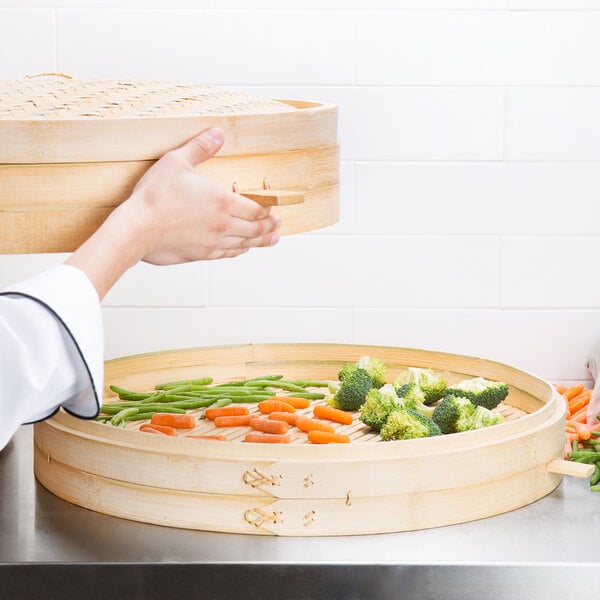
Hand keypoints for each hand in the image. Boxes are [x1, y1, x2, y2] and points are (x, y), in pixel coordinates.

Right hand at [127, 127, 280, 264]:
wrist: (135, 230)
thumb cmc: (154, 197)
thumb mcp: (176, 161)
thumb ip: (200, 147)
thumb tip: (217, 133)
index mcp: (223, 202)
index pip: (256, 209)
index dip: (268, 210)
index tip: (274, 209)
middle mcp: (223, 225)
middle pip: (256, 229)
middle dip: (270, 227)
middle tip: (278, 225)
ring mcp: (213, 242)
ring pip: (245, 244)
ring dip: (260, 241)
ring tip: (271, 240)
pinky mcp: (201, 254)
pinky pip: (227, 254)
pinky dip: (239, 251)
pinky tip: (241, 249)